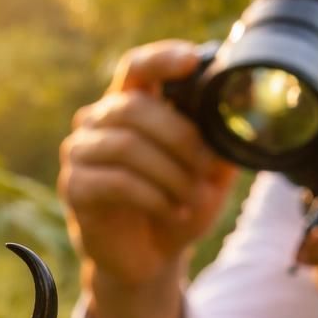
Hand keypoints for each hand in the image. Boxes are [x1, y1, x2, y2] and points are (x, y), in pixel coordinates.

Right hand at [58, 41, 237, 317]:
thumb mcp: (210, 173)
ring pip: (126, 145)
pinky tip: (171, 211)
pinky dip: (153, 196)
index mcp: (130, 104)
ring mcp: (80, 152)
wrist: (150, 259)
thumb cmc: (177, 205)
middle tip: (207, 169)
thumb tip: (242, 111)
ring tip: (192, 197)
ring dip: (170, 173)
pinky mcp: (75, 187)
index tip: (192, 61)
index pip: (137, 66)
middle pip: (135, 107)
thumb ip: (220, 141)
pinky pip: (116, 180)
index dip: (161, 58)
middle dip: (181, 138)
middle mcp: (97, 120)